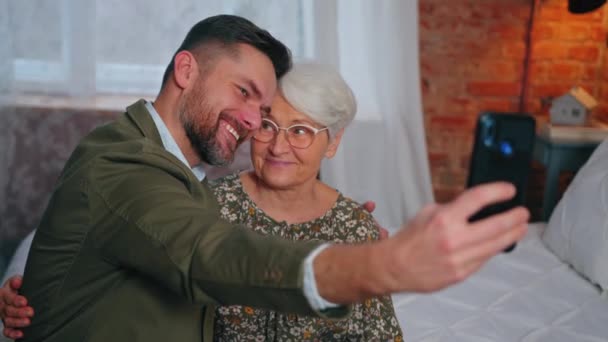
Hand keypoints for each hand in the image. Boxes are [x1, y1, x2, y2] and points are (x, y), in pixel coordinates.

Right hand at [1, 275, 32, 339]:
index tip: (24, 302)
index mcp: (3, 295)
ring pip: (8, 321)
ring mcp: (4, 316)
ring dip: (18, 322)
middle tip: (31, 312)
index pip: (8, 298)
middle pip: (9, 311)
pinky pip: (7, 330)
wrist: (17, 293)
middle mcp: (2, 306)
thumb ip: (16, 280)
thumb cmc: (18, 286)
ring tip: (28, 322)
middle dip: (19, 312)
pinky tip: (20, 334)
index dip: (16, 300)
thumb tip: (17, 282)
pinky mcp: (7, 324)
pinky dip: (13, 333)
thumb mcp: (16, 281)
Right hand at [314, 182, 528, 302]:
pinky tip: (498, 243)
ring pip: (496, 245)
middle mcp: (454, 238)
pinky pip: (484, 259)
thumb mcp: (427, 213)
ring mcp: (459, 258)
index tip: (509, 190)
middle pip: (497, 225)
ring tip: (520, 227)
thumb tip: (476, 207)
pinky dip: (493, 249)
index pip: (478, 198)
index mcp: (444, 219)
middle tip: (523, 212)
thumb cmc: (410, 239)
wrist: (395, 266)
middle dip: (515, 217)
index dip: (498, 192)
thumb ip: (452, 209)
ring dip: (512, 234)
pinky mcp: (461, 273)